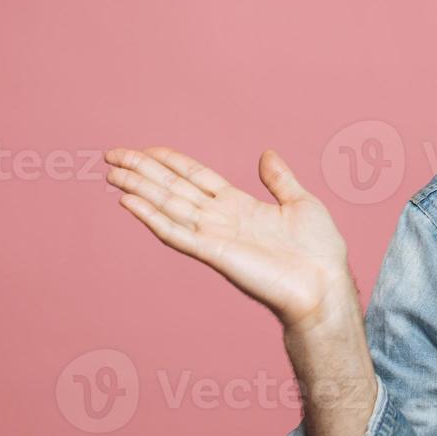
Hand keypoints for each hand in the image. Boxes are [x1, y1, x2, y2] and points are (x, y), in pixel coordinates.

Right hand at [103, 146, 355, 333]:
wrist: (325, 285)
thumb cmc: (319, 251)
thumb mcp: (302, 203)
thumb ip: (280, 179)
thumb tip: (267, 154)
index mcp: (240, 205)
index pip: (196, 177)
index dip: (170, 162)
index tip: (145, 150)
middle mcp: (222, 219)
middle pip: (174, 188)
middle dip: (143, 171)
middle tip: (111, 156)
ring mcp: (215, 236)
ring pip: (168, 206)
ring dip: (139, 190)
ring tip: (112, 174)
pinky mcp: (214, 254)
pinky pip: (176, 233)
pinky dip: (152, 218)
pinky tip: (129, 203)